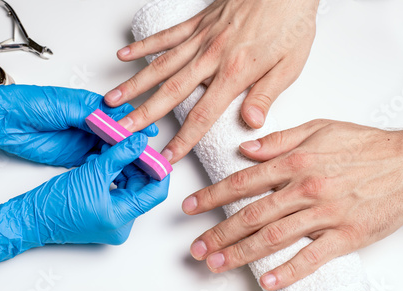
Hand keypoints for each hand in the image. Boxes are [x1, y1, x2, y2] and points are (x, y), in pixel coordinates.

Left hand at [0, 75, 157, 167]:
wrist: (4, 122)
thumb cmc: (29, 104)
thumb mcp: (64, 106)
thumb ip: (90, 113)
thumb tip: (114, 119)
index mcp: (90, 106)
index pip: (119, 115)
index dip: (135, 123)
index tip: (148, 132)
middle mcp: (89, 123)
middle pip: (118, 134)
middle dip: (133, 143)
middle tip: (147, 152)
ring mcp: (83, 140)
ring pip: (110, 149)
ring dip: (123, 156)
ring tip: (138, 164)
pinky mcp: (75, 156)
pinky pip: (98, 161)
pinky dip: (109, 165)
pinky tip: (119, 170)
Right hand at [0, 133, 169, 268]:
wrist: (30, 218)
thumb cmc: (56, 203)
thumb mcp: (92, 173)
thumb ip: (119, 155)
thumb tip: (139, 142)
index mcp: (122, 219)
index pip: (156, 192)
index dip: (158, 169)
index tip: (154, 150)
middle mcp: (121, 223)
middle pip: (142, 188)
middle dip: (138, 164)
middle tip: (132, 142)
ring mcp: (111, 220)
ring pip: (128, 187)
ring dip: (123, 166)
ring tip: (115, 146)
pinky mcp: (102, 213)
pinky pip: (116, 190)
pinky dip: (113, 173)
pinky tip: (105, 157)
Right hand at [105, 0, 317, 162]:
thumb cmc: (290, 22)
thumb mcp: (289, 64)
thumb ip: (266, 95)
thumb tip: (251, 123)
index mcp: (235, 72)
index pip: (203, 114)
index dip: (184, 139)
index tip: (168, 156)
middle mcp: (211, 57)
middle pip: (171, 92)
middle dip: (144, 114)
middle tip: (122, 129)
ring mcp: (201, 39)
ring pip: (161, 66)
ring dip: (135, 84)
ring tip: (113, 100)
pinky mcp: (198, 23)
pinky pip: (166, 36)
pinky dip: (144, 46)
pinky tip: (125, 55)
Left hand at [183, 120, 402, 289]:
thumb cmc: (366, 146)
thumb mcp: (319, 128)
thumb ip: (279, 141)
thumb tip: (246, 149)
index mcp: (295, 162)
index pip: (243, 181)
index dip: (212, 195)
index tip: (191, 206)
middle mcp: (305, 188)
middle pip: (251, 214)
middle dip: (218, 233)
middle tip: (196, 248)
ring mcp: (325, 213)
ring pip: (273, 237)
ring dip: (241, 253)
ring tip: (217, 264)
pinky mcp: (347, 235)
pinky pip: (313, 257)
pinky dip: (289, 271)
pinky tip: (268, 281)